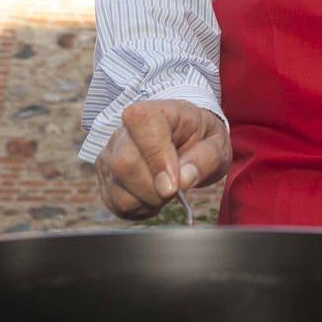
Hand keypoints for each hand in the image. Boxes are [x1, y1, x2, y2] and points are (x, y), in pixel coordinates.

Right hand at [94, 99, 230, 219]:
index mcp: (156, 112)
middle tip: (175, 187)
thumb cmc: (201, 139)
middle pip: (123, 163)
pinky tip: (153, 195)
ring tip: (165, 189)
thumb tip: (183, 179)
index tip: (175, 181)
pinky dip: (139, 208)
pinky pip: (116, 204)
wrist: (186, 142)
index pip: (141, 122)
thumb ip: (205, 159)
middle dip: (154, 189)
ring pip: (118, 190)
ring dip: (148, 201)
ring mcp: (110, 155)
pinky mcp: (104, 178)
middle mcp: (124, 131)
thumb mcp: (216, 143)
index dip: (157, 156)